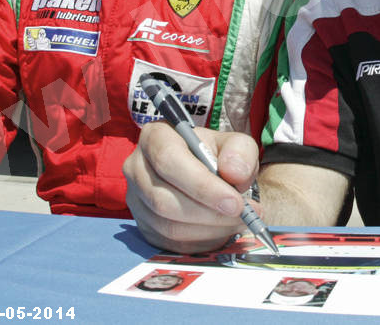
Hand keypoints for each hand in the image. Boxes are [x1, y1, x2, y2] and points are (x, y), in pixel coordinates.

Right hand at [123, 121, 259, 253]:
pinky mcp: (143, 226)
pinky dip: (202, 240)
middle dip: (209, 213)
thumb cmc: (217, 156)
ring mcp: (137, 199)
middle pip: (164, 199)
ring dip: (209, 229)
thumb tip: (234, 173)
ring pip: (168, 226)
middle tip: (242, 215)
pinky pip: (170, 243)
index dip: (202, 185)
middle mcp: (137, 167)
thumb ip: (240, 152)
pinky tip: (222, 229)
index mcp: (155, 137)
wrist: (207, 174)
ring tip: (237, 221)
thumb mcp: (235, 144)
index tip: (235, 202)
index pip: (168, 160)